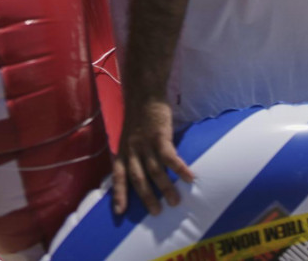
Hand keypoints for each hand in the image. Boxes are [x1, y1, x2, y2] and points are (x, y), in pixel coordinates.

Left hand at [112, 99, 193, 214]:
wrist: (145, 95)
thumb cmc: (140, 116)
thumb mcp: (129, 137)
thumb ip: (134, 153)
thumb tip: (142, 169)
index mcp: (123, 152)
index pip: (118, 177)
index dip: (118, 194)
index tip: (119, 212)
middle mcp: (132, 151)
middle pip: (138, 179)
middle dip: (147, 197)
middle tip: (157, 212)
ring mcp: (146, 145)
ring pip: (155, 171)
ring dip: (165, 188)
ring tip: (175, 201)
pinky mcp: (160, 137)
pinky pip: (170, 157)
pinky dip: (179, 169)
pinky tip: (189, 178)